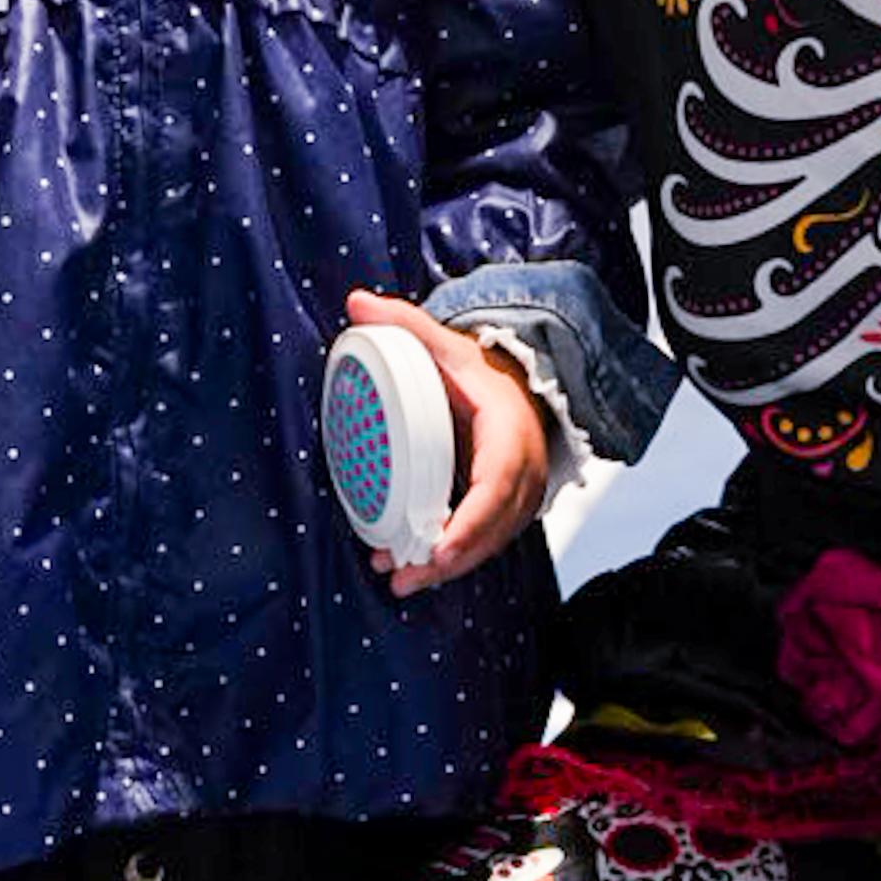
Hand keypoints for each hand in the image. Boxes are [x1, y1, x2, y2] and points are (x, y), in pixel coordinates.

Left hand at [343, 287, 550, 596]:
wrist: (521, 385)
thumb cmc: (482, 371)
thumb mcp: (446, 345)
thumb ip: (405, 324)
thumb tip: (356, 302)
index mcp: (510, 435)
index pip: (497, 488)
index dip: (470, 525)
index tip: (438, 551)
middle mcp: (524, 473)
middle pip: (491, 530)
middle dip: (448, 560)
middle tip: (402, 575)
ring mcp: (521, 496)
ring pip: (489, 543)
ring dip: (446, 568)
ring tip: (399, 578)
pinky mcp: (508, 510)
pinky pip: (485, 542)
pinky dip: (453, 559)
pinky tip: (415, 569)